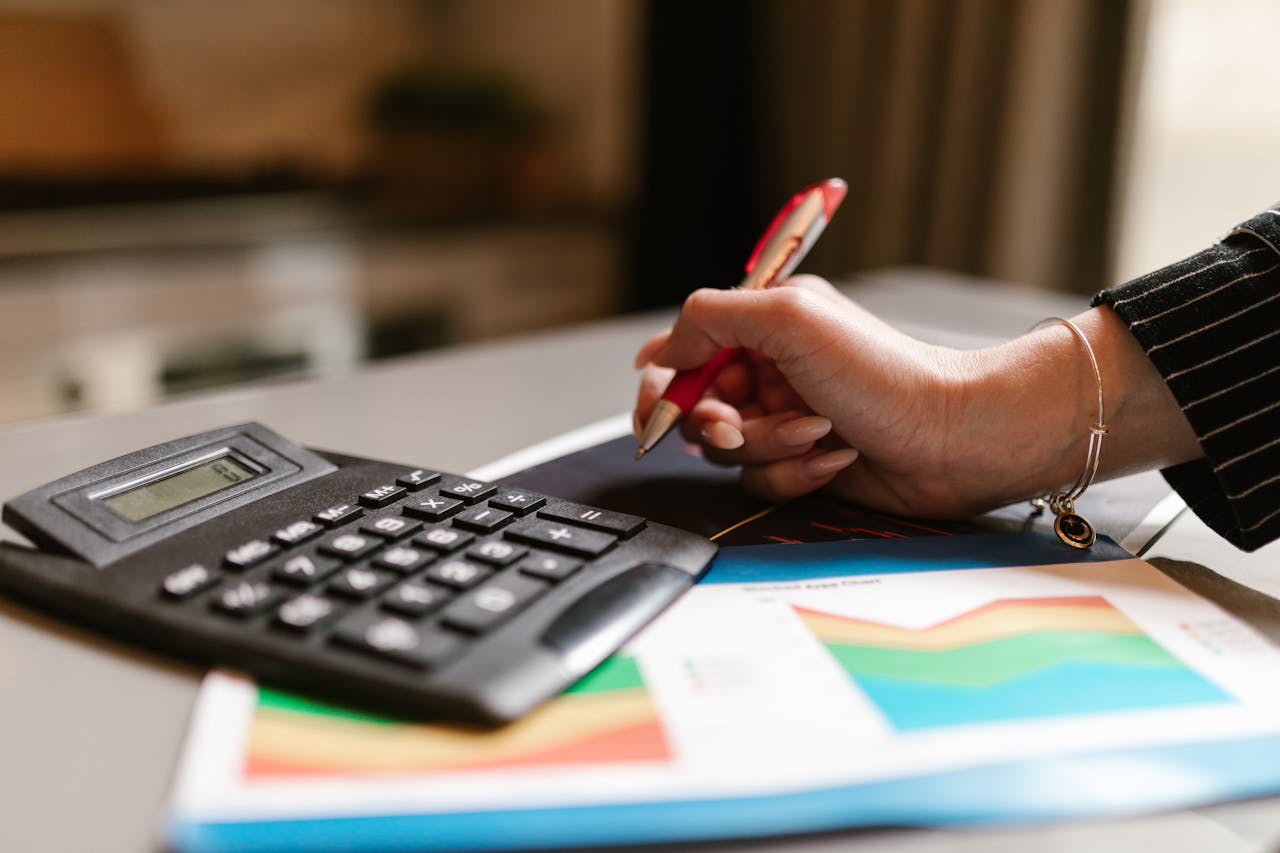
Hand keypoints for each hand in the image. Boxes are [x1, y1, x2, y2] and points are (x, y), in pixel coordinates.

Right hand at [633, 276, 1200, 517]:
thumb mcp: (789, 318)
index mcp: (763, 324)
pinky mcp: (802, 463)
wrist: (954, 439)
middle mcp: (769, 369)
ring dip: (769, 447)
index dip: (664, 383)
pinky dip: (794, 474)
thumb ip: (710, 317)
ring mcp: (785, 418)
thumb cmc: (887, 375)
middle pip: (696, 407)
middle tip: (736, 427)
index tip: (662, 406)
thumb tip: (659, 349)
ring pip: (728, 452)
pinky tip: (833, 460)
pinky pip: (763, 481)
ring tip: (817, 433)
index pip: (682, 351)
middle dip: (715, 423)